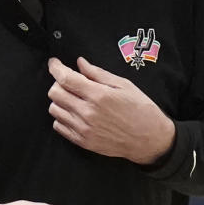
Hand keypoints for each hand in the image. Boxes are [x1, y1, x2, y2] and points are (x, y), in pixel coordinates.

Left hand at [47, 56, 175, 164]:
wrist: (148, 139)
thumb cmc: (140, 108)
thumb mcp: (123, 85)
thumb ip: (98, 74)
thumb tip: (80, 63)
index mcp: (98, 95)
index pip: (65, 78)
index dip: (55, 67)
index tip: (54, 63)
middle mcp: (88, 112)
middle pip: (55, 93)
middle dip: (58, 82)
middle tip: (69, 81)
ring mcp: (84, 129)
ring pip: (54, 109)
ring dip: (60, 100)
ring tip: (73, 97)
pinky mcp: (83, 142)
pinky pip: (59, 126)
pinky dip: (62, 116)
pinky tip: (74, 112)